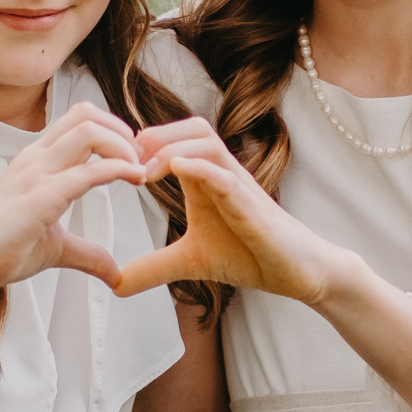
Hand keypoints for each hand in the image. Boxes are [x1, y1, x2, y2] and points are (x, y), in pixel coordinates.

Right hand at [0, 104, 146, 300]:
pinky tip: (136, 179)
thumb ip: (87, 253)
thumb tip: (115, 272)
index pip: (79, 122)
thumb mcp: (54, 249)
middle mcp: (36, 158)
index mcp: (37, 161)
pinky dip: (119, 169)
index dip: (114, 132)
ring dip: (124, 145)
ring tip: (140, 169)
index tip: (135, 159)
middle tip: (141, 159)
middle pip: (86, 114)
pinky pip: (87, 171)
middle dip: (123, 130)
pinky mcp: (40, 197)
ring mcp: (36, 173)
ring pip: (89, 131)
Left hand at [113, 120, 342, 302]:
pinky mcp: (253, 207)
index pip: (175, 140)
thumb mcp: (190, 262)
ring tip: (145, 169)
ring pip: (208, 143)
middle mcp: (222, 174)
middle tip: (127, 159)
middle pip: (192, 128)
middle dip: (157, 134)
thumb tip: (116, 284)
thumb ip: (154, 267)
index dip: (144, 143)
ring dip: (173, 147)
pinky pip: (226, 177)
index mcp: (205, 180)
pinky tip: (178, 169)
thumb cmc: (250, 255)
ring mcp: (240, 187)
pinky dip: (201, 168)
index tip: (114, 162)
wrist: (297, 272)